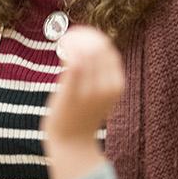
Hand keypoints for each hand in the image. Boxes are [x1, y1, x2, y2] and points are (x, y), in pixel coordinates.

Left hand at [42, 27, 122, 178]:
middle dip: (86, 37)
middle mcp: (107, 87)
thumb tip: (90, 53)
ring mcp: (90, 89)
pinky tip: (61, 47)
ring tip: (65, 40)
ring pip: (86, 52)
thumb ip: (99, 77)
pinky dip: (67, 49)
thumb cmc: (82, 118)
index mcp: (116, 87)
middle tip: (73, 34)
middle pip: (99, 49)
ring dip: (75, 41)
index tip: (86, 35)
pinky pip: (73, 61)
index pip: (111, 54)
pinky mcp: (72, 91)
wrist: (71, 144)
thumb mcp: (99, 97)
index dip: (99, 40)